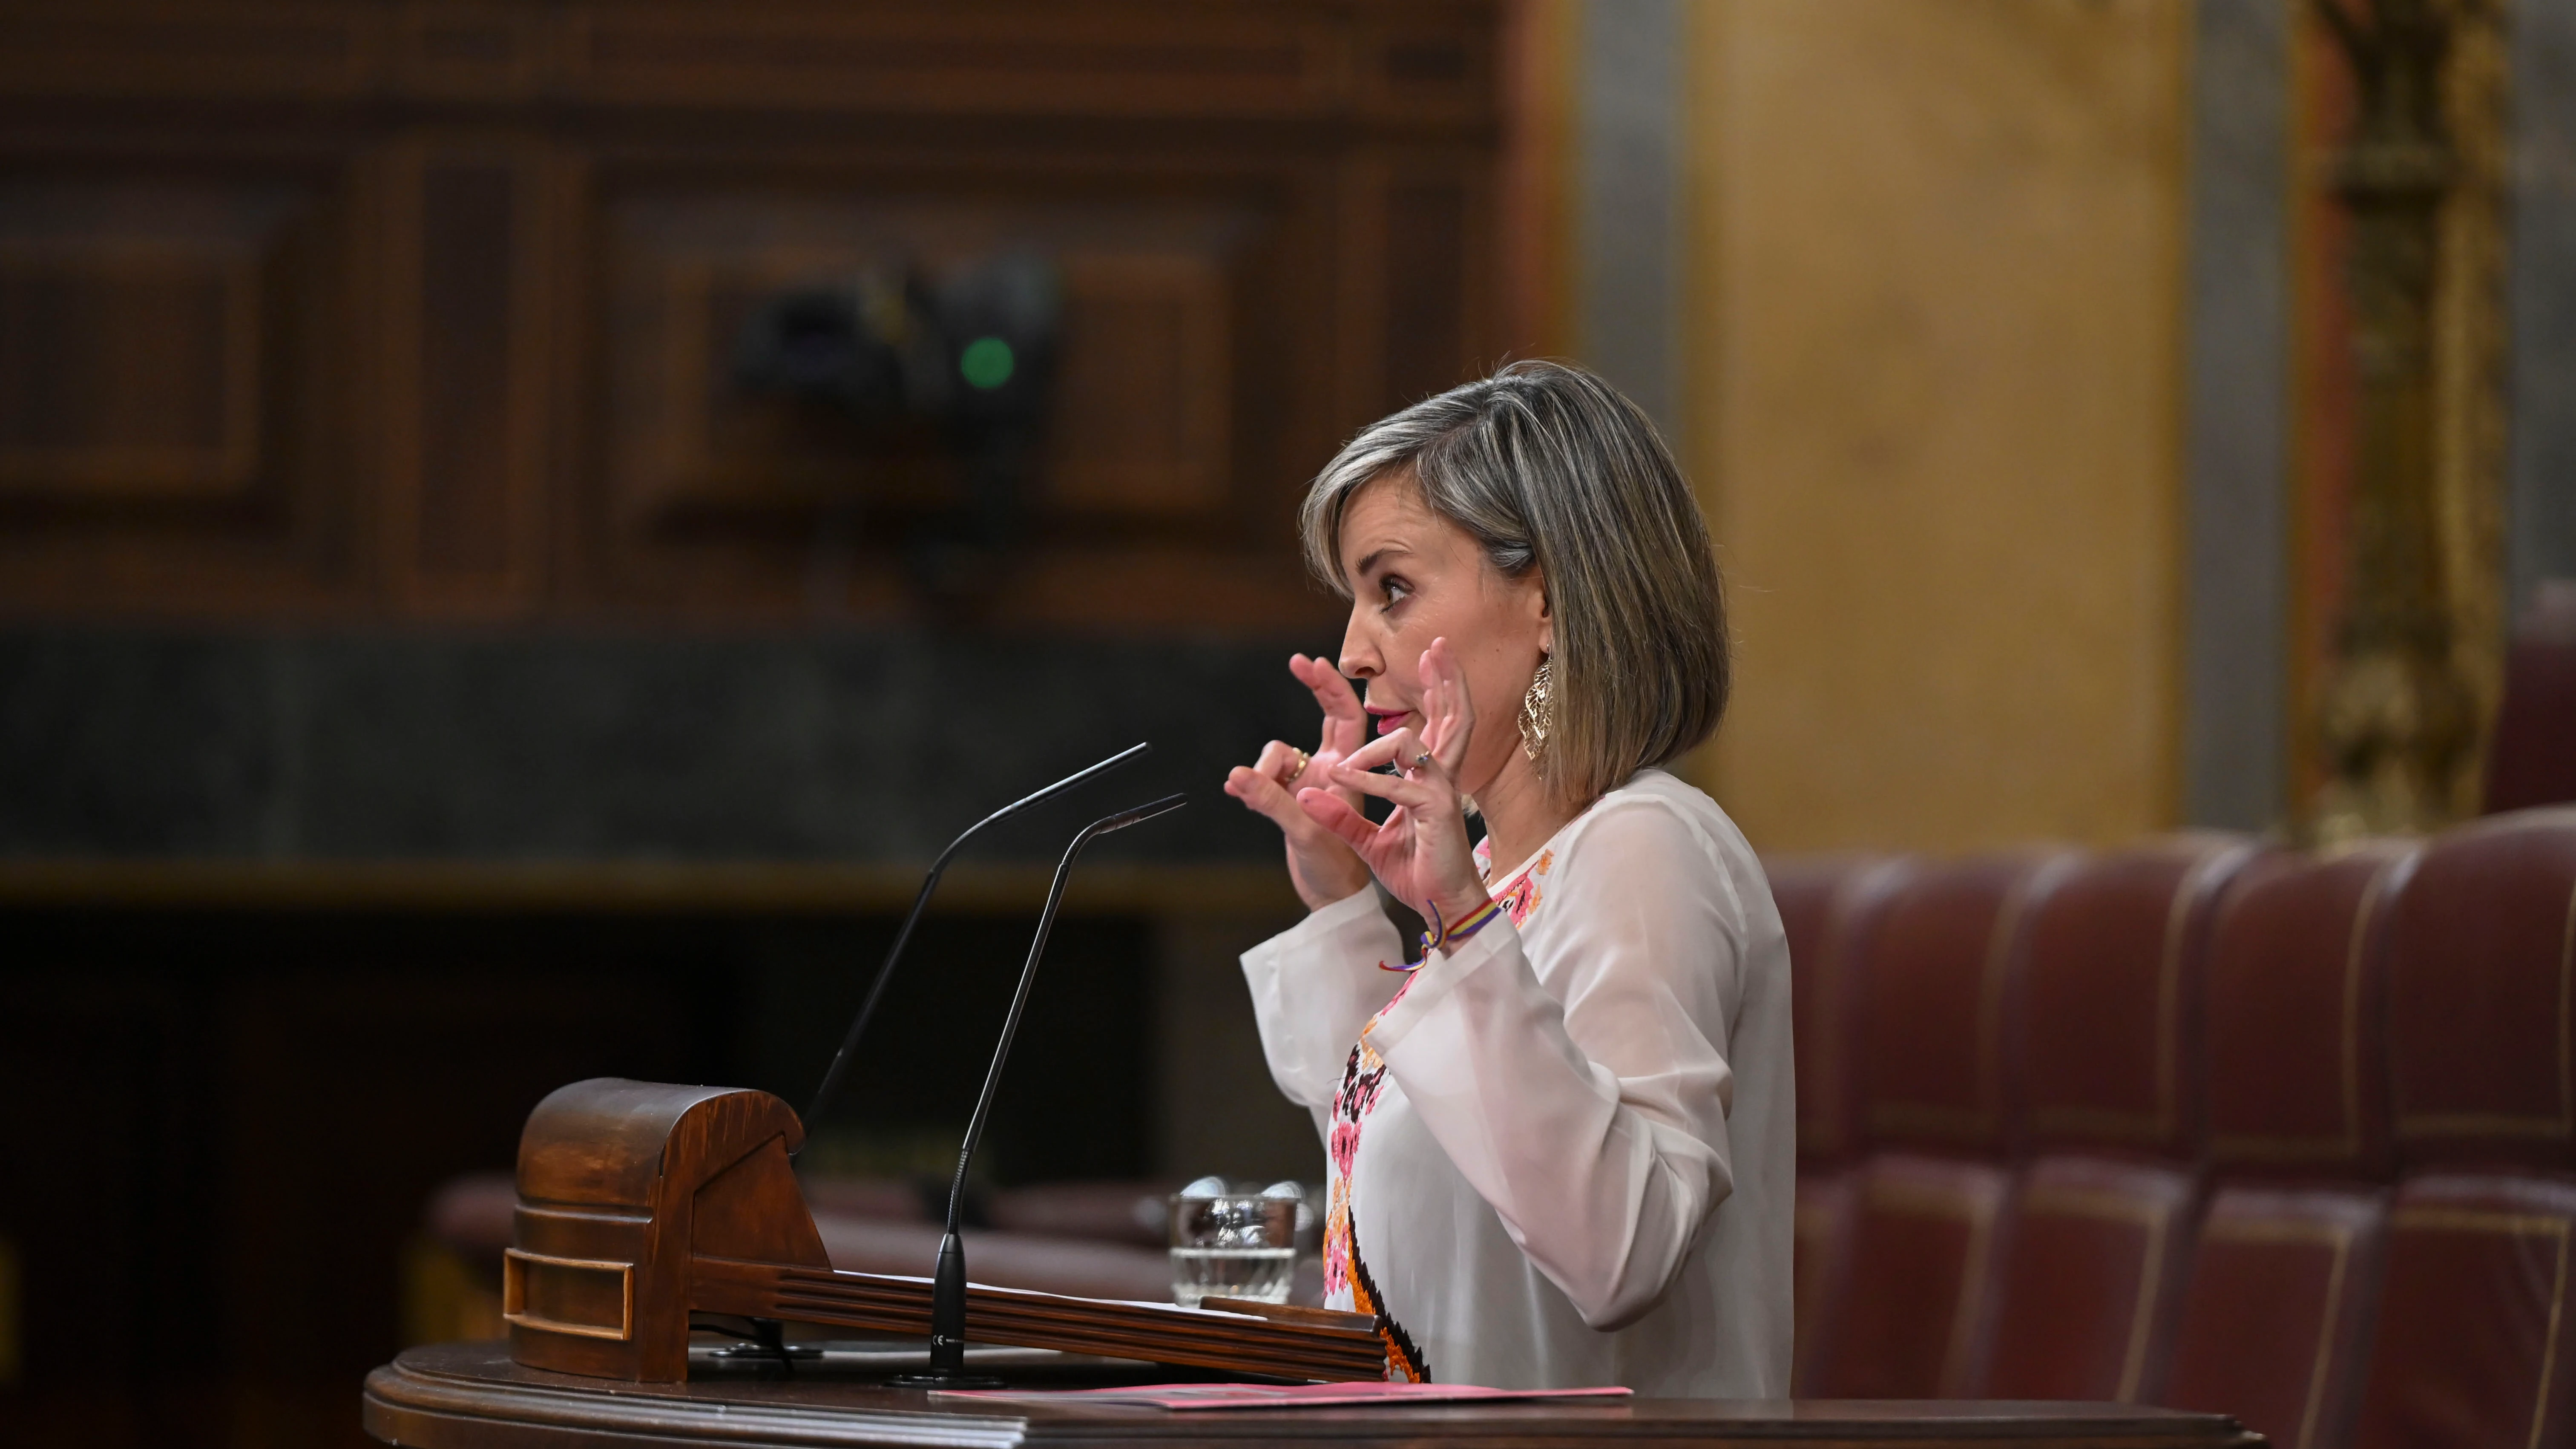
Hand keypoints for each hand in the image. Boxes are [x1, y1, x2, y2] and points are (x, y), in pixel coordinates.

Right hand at [1225, 654, 1373, 910]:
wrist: (1331, 901)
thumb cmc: (1336, 869)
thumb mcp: (1304, 831)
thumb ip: (1271, 801)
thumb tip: (1237, 775)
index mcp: (1349, 770)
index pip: (1346, 716)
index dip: (1332, 685)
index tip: (1313, 661)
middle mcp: (1332, 769)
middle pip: (1323, 716)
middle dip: (1313, 688)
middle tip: (1298, 662)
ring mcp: (1308, 782)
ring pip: (1279, 754)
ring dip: (1263, 769)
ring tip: (1251, 795)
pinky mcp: (1287, 799)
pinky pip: (1261, 779)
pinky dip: (1249, 783)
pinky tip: (1237, 792)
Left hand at [1295, 638, 1488, 934]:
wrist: (1441, 908)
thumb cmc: (1416, 871)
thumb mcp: (1368, 841)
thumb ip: (1341, 816)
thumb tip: (1310, 794)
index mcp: (1430, 777)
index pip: (1437, 723)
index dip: (1436, 689)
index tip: (1428, 658)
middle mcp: (1441, 777)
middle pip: (1453, 716)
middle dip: (1445, 679)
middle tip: (1438, 645)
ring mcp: (1442, 792)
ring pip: (1424, 741)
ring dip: (1386, 734)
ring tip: (1356, 737)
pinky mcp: (1437, 813)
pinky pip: (1399, 786)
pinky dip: (1369, 780)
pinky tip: (1344, 777)